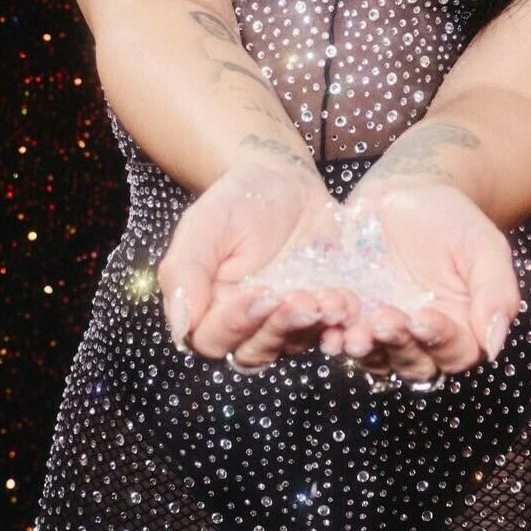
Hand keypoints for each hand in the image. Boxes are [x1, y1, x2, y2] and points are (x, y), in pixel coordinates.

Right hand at [156, 160, 361, 366]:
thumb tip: (180, 328)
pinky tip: (350, 302)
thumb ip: (185, 272)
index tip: (259, 292)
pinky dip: (342, 323)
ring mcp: (286, 323)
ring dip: (314, 327)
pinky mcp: (320, 313)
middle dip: (281, 327)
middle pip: (256, 350)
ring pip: (295, 344)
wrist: (283, 180)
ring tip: (332, 298)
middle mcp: (246, 325)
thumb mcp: (204, 224)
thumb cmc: (237, 200)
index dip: (236, 323)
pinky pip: (331, 330)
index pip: (214, 338)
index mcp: (209, 309)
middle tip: (303, 298)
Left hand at [322, 178, 520, 383]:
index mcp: (463, 328)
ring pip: (375, 357)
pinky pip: (342, 336)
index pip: (457, 351)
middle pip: (413, 362)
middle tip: (384, 319)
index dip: (441, 340)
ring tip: (352, 331)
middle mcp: (423, 341)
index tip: (424, 317)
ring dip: (364, 347)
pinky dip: (334, 334)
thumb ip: (496, 292)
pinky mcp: (351, 319)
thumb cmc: (452, 218)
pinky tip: (327, 325)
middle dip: (397, 344)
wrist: (407, 192)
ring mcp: (384, 333)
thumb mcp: (483, 246)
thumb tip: (496, 344)